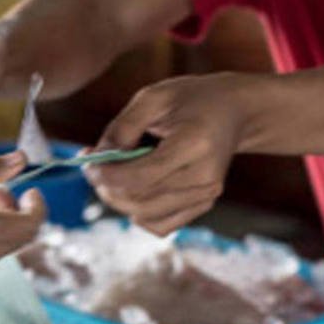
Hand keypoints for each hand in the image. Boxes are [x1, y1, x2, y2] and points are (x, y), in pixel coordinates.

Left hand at [85, 74, 249, 235]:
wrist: (235, 111)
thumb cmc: (191, 99)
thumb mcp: (153, 98)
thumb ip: (122, 128)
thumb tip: (96, 160)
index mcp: (195, 144)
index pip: (141, 177)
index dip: (106, 175)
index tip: (88, 162)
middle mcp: (205, 177)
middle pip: (140, 200)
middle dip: (107, 188)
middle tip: (94, 167)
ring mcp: (207, 195)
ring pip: (146, 216)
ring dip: (118, 200)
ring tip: (112, 175)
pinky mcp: (203, 206)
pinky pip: (160, 225)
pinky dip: (137, 212)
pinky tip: (134, 189)